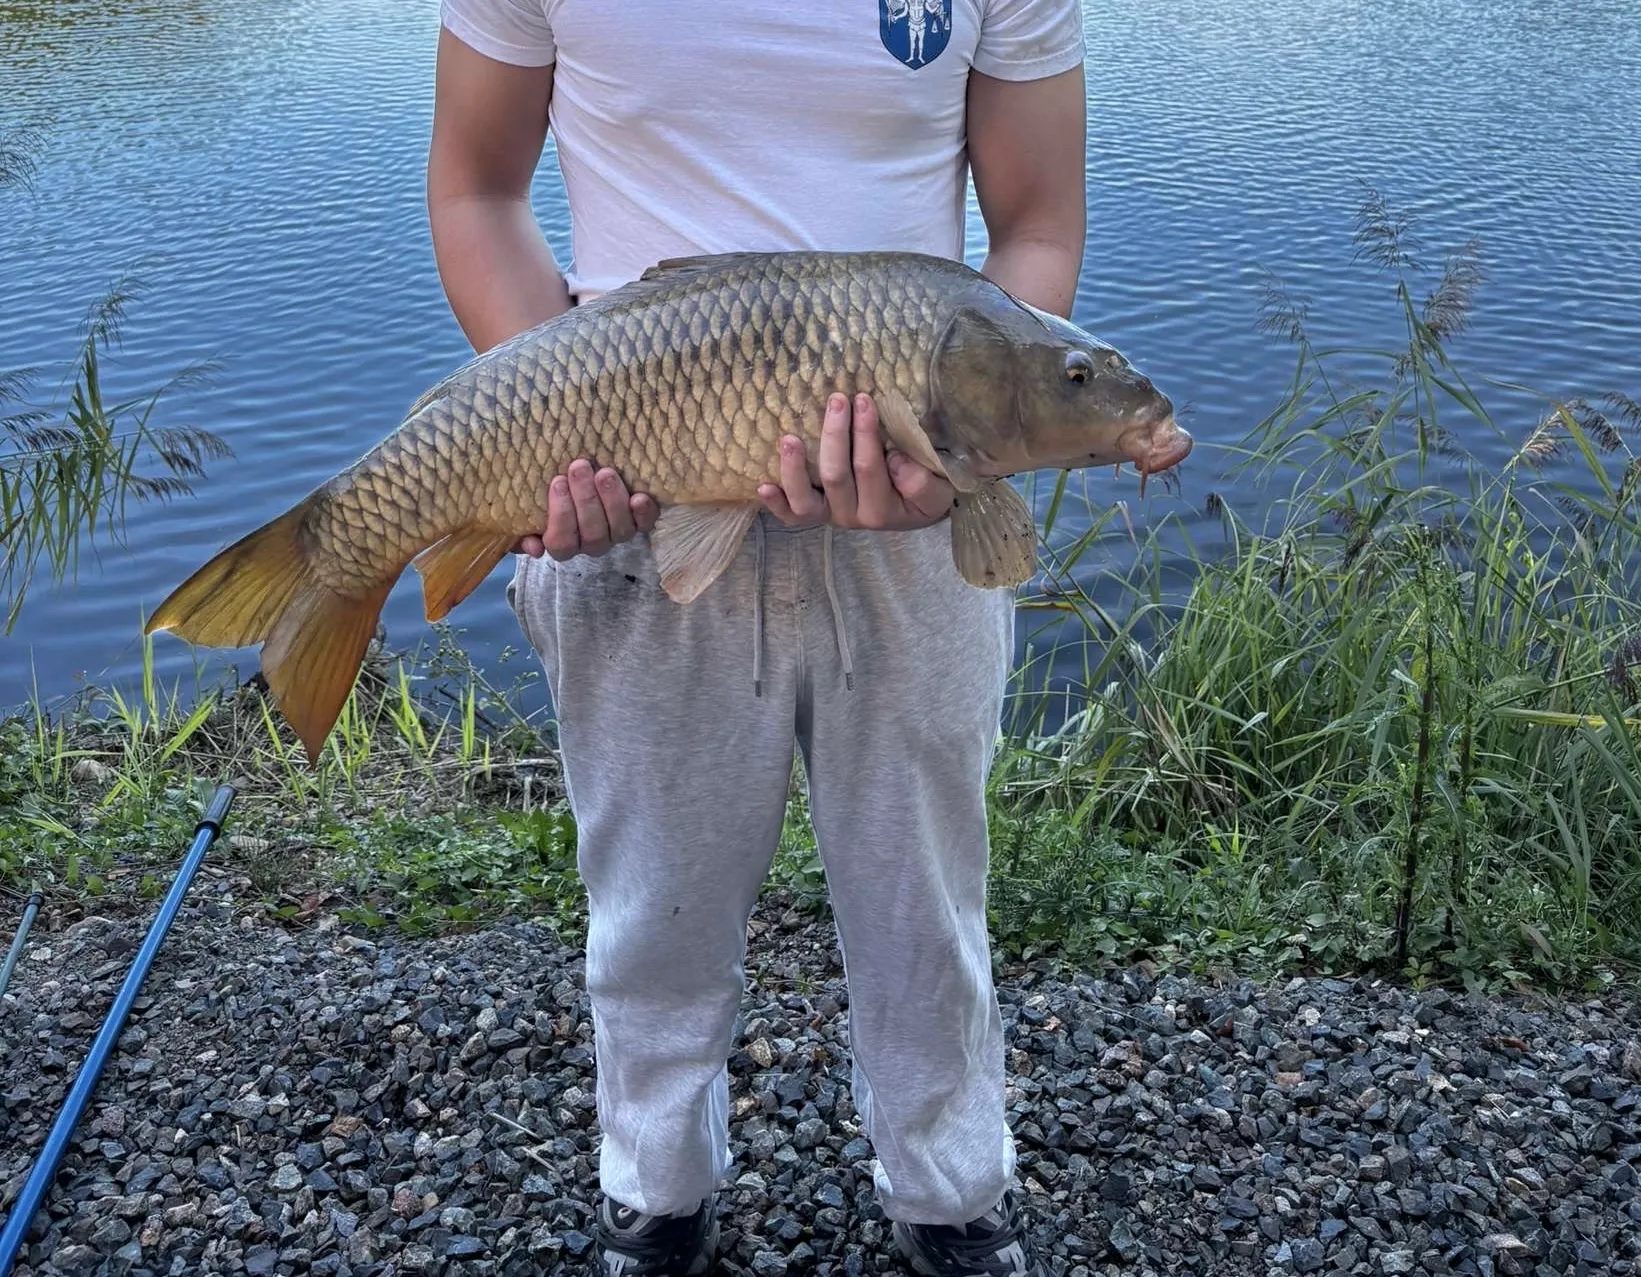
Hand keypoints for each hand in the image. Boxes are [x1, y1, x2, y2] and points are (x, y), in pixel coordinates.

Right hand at [516, 458, 658, 560]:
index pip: (562, 543)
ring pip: (619, 530)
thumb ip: (521, 531)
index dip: (561, 516)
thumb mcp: (526, 513)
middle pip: (592, 535)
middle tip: (579, 467)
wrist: (577, 480)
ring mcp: (616, 533)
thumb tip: (533, 548)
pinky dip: (644, 513)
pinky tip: (640, 497)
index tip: (558, 482)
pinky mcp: (639, 522)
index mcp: (563, 543)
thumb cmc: (547, 495)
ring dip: (612, 501)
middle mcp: (592, 543)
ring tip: (604, 473)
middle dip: (586, 500)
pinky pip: (645, 524)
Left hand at [758, 392, 952, 530]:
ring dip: (794, 469)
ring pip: (805, 500)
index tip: (865, 399)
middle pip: (836, 476)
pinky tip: (762, 486)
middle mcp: (852, 516)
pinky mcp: (814, 514)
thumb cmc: (927, 490)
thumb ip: (922, 482)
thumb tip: (895, 463)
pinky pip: (791, 515)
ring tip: (789, 438)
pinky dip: (776, 504)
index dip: (866, 433)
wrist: (916, 510)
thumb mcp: (938, 489)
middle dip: (835, 435)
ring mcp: (830, 516)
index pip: (870, 468)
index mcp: (883, 510)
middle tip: (837, 399)